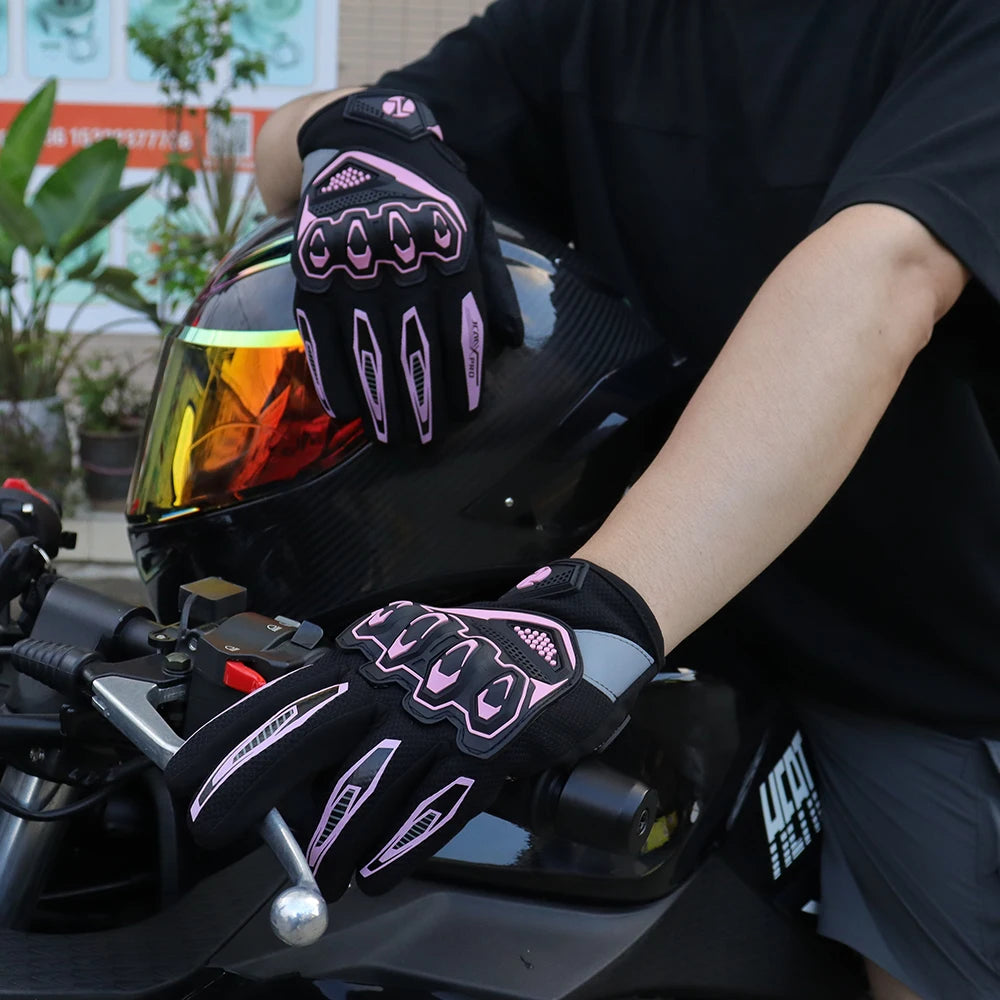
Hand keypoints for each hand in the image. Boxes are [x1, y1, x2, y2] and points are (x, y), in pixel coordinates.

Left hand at [165, 559, 662, 897]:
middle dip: (254, 778)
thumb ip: (356, 697)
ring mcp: (447, 710)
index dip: (233, 733)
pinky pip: (440, 802)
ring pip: (372, 778)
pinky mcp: (492, 744)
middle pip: (313, 727)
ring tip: (313, 876)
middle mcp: (401, 676)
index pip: (288, 690)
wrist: (567, 635)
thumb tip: (291, 761)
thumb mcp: (407, 657)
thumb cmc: (475, 655)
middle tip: (213, 823)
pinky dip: (404, 842)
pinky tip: (378, 872)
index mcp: (375, 652)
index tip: (187, 769)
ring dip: (333, 835)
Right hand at [291, 89, 523, 443]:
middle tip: (423, 440)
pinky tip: (344, 407)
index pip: (458, 319)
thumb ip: (492, 278)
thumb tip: (509, 341)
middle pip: (411, 337)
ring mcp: (350, 254)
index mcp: (447, 239)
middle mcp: (399, 248)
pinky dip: (330, 369)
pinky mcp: (311, 260)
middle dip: (419, 396)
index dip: (461, 371)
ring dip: (376, 395)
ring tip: (388, 437)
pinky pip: (319, 326)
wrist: (357, 138)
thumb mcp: (473, 216)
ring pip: (366, 338)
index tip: (463, 413)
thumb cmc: (428, 187)